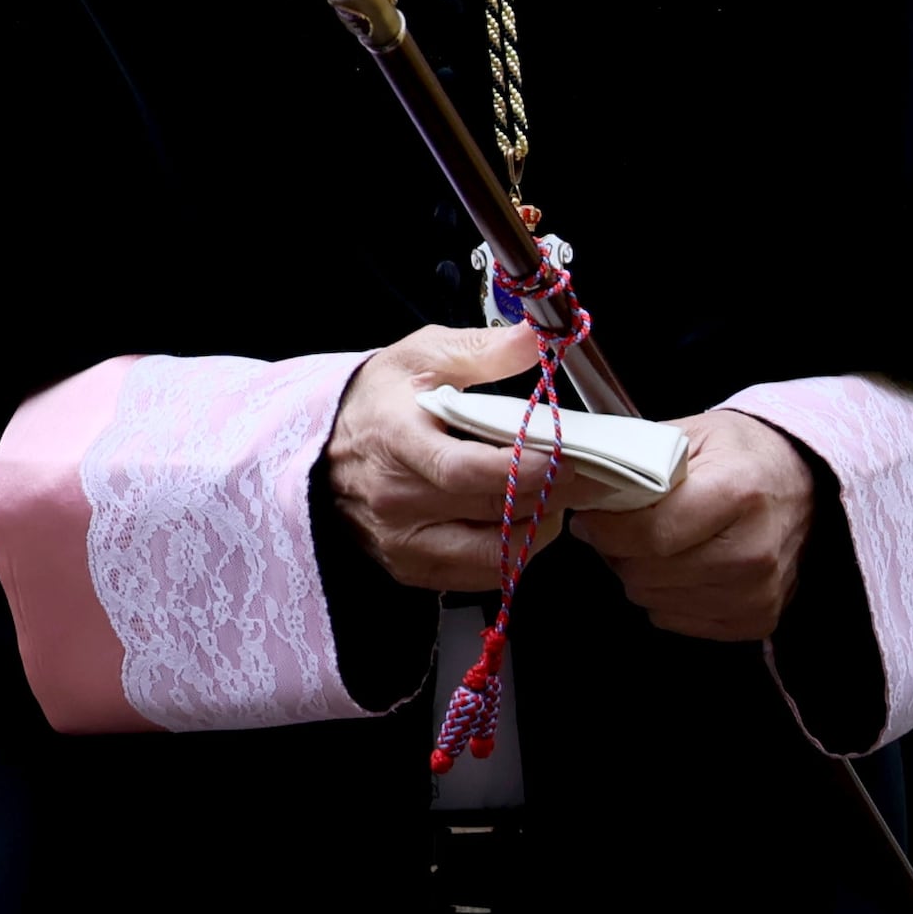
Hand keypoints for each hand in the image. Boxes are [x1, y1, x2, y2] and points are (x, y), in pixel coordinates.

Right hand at [327, 324, 565, 588]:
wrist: (324, 443)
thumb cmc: (380, 398)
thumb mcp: (424, 356)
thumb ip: (484, 350)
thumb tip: (536, 337)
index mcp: (396, 439)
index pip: (463, 469)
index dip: (521, 470)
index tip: (563, 459)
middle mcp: (394, 499)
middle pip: (490, 511)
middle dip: (551, 495)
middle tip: (588, 475)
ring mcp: (399, 540)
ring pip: (491, 555)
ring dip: (536, 528)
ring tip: (556, 499)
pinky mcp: (407, 567)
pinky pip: (476, 576)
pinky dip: (511, 554)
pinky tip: (522, 523)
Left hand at [571, 410, 817, 641]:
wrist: (802, 480)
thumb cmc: (740, 453)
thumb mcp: (690, 433)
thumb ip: (635, 459)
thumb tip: (578, 487)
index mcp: (737, 493)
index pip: (651, 534)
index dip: (606, 529)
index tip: (589, 517)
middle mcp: (753, 551)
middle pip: (647, 572)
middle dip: (618, 550)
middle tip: (620, 528)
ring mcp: (759, 592)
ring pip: (654, 599)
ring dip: (639, 573)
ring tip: (653, 543)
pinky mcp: (758, 619)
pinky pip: (676, 619)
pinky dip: (664, 595)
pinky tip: (679, 565)